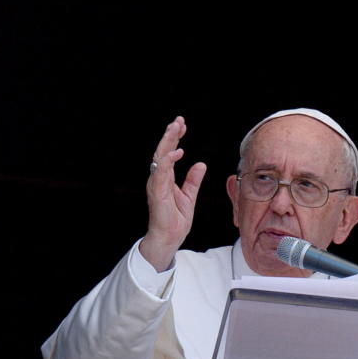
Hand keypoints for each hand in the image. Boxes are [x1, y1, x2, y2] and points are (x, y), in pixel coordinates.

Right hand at [140, 116, 206, 271]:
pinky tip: (177, 151)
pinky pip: (162, 172)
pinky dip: (169, 160)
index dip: (175, 138)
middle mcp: (159, 178)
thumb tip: (200, 164)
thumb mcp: (189, 196)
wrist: (169, 238)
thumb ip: (193, 180)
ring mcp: (157, 184)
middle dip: (170, 134)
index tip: (182, 125)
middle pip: (163, 150)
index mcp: (165, 178)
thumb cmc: (176, 220)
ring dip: (168, 141)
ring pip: (160, 157)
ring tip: (175, 128)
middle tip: (179, 120)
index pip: (169, 153)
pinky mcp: (158, 192)